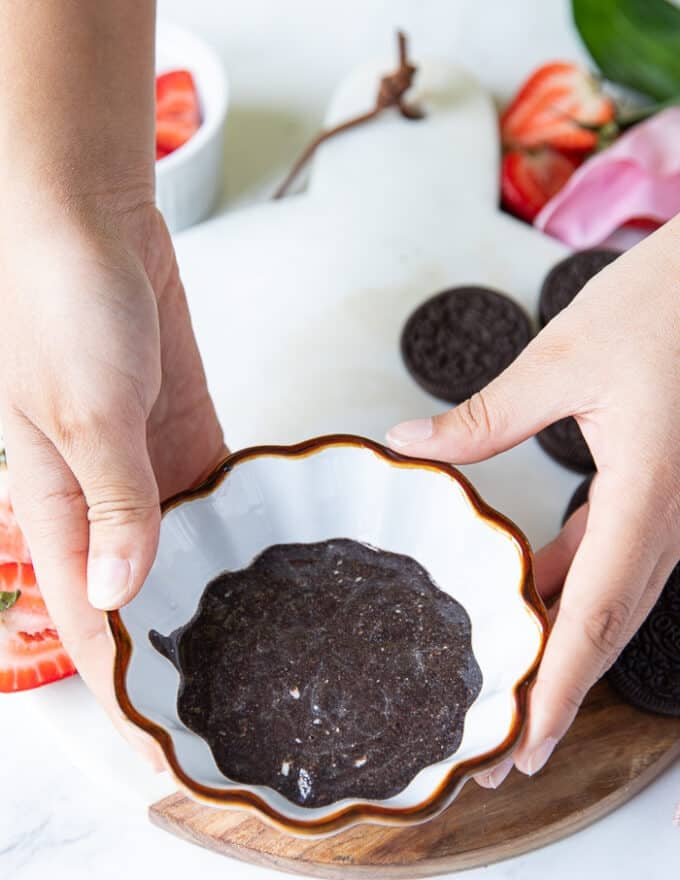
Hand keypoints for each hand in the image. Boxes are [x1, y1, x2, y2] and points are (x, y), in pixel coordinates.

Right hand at [0, 201, 225, 757]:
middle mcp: (101, 496)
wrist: (88, 221)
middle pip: (142, 595)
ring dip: (217, 586)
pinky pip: (216, 487)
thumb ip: (112, 500)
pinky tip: (275, 551)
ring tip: (272, 640)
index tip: (159, 745)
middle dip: (178, 649)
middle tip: (237, 700)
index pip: (87, 622)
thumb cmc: (59, 301)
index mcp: (57, 506)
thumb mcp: (83, 409)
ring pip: (184, 545)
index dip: (118, 687)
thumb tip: (125, 589)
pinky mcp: (180, 425)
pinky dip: (239, 520)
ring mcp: (145, 462)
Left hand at [386, 215, 679, 785]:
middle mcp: (667, 520)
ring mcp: (669, 511)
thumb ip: (484, 417)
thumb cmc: (664, 305)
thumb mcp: (561, 360)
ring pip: (611, 601)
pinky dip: (571, 587)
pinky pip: (614, 557)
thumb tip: (409, 444)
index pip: (594, 616)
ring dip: (563, 648)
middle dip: (556, 697)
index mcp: (648, 497)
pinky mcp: (660, 492)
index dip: (558, 692)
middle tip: (504, 751)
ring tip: (510, 688)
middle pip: (605, 629)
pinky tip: (529, 592)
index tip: (523, 747)